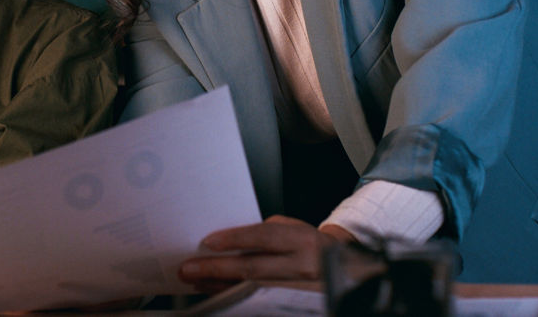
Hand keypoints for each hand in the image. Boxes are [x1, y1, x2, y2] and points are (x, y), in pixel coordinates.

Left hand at [177, 215, 352, 294]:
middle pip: (254, 268)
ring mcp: (299, 292)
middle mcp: (303, 267)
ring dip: (220, 286)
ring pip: (252, 290)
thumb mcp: (296, 230)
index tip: (208, 243)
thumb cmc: (312, 248)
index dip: (234, 238)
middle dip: (217, 269)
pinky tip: (218, 293)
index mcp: (303, 241)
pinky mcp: (294, 307)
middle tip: (188, 268)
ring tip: (196, 281)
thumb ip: (267, 232)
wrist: (349, 274)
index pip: (264, 236)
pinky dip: (235, 298)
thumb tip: (229, 241)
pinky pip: (258, 303)